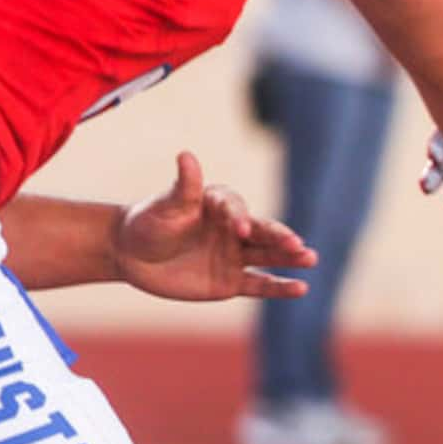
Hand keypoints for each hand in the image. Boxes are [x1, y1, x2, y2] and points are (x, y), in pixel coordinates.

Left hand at [114, 152, 314, 302]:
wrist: (132, 254)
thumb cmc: (148, 223)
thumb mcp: (164, 206)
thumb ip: (183, 187)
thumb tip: (186, 155)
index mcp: (220, 206)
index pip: (236, 211)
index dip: (240, 219)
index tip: (241, 230)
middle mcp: (235, 229)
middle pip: (263, 232)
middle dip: (281, 238)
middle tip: (297, 244)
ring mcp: (235, 256)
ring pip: (268, 257)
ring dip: (290, 257)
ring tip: (311, 258)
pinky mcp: (231, 282)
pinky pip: (259, 285)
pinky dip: (279, 287)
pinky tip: (301, 288)